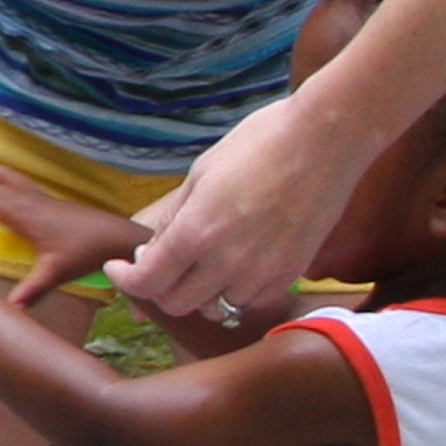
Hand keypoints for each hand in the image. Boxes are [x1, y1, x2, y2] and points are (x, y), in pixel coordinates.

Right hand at [0, 161, 151, 315]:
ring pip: (7, 176)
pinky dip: (1, 178)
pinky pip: (18, 182)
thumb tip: (11, 309)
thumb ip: (32, 290)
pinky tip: (0, 186)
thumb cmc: (86, 253)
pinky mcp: (49, 200)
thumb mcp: (56, 273)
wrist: (116, 237)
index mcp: (25, 215)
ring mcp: (40, 198)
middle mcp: (30, 201)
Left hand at [110, 87, 357, 330]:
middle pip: (177, 304)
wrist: (326, 139)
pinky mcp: (292, 272)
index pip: (147, 282)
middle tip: (158, 261)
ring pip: (216, 306)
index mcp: (196, 234)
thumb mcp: (201, 173)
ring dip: (200, 290)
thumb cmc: (261, 143)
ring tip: (202, 260)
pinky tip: (236, 262)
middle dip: (159, 286)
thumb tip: (155, 250)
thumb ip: (174, 219)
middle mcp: (227, 263)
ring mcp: (263, 272)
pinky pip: (252, 299)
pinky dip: (236, 289)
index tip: (119, 266)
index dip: (125, 278)